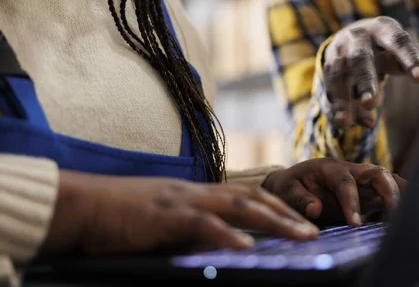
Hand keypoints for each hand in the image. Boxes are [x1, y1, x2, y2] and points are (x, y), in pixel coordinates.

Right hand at [42, 171, 318, 255]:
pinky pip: (200, 225)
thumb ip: (189, 227)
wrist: (81, 204)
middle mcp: (195, 193)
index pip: (245, 196)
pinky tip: (246, 247)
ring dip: (273, 221)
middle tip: (314, 232)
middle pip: (251, 198)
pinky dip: (226, 235)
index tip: (299, 222)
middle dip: (286, 215)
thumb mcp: (162, 219)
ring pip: (236, 206)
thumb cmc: (118, 216)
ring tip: (300, 236)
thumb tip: (215, 243)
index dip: (275, 208)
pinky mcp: (163, 217)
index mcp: (196, 194)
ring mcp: (181, 202)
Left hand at [262, 158, 405, 226]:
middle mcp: (350, 171)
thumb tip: (315, 209)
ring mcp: (361, 182)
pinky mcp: (367, 194)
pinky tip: (411, 213)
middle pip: (376, 172)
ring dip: (401, 192)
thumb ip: (300, 199)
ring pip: (387, 180)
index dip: (352, 201)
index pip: (345, 182)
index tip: (354, 223)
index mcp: (329, 168)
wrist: (292, 184)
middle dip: (388, 189)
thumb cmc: (289, 187)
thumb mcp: (287, 191)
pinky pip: (387, 194)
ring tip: (414, 209)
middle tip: (396, 211)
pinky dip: (401, 200)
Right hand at [324, 16, 418, 128]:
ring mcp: (338, 53)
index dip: (409, 59)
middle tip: (372, 102)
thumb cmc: (385, 49)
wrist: (349, 38)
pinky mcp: (326, 69)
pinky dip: (336, 107)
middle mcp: (357, 38)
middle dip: (364, 80)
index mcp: (382, 29)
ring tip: (346, 122)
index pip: (398, 42)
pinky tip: (343, 124)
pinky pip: (329, 89)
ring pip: (338, 75)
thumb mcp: (402, 53)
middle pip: (360, 59)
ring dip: (342, 99)